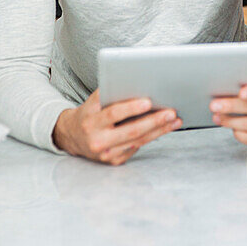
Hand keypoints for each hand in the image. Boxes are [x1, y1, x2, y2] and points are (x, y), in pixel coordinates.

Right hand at [53, 89, 181, 164]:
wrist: (71, 136)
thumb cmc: (89, 112)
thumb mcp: (94, 101)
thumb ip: (112, 94)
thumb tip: (139, 84)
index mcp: (90, 121)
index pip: (113, 114)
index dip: (131, 108)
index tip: (148, 102)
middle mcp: (97, 140)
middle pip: (130, 131)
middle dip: (154, 121)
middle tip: (171, 112)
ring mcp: (105, 154)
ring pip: (137, 141)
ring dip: (159, 130)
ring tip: (175, 120)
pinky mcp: (113, 161)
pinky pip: (136, 148)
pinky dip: (152, 137)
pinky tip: (164, 129)